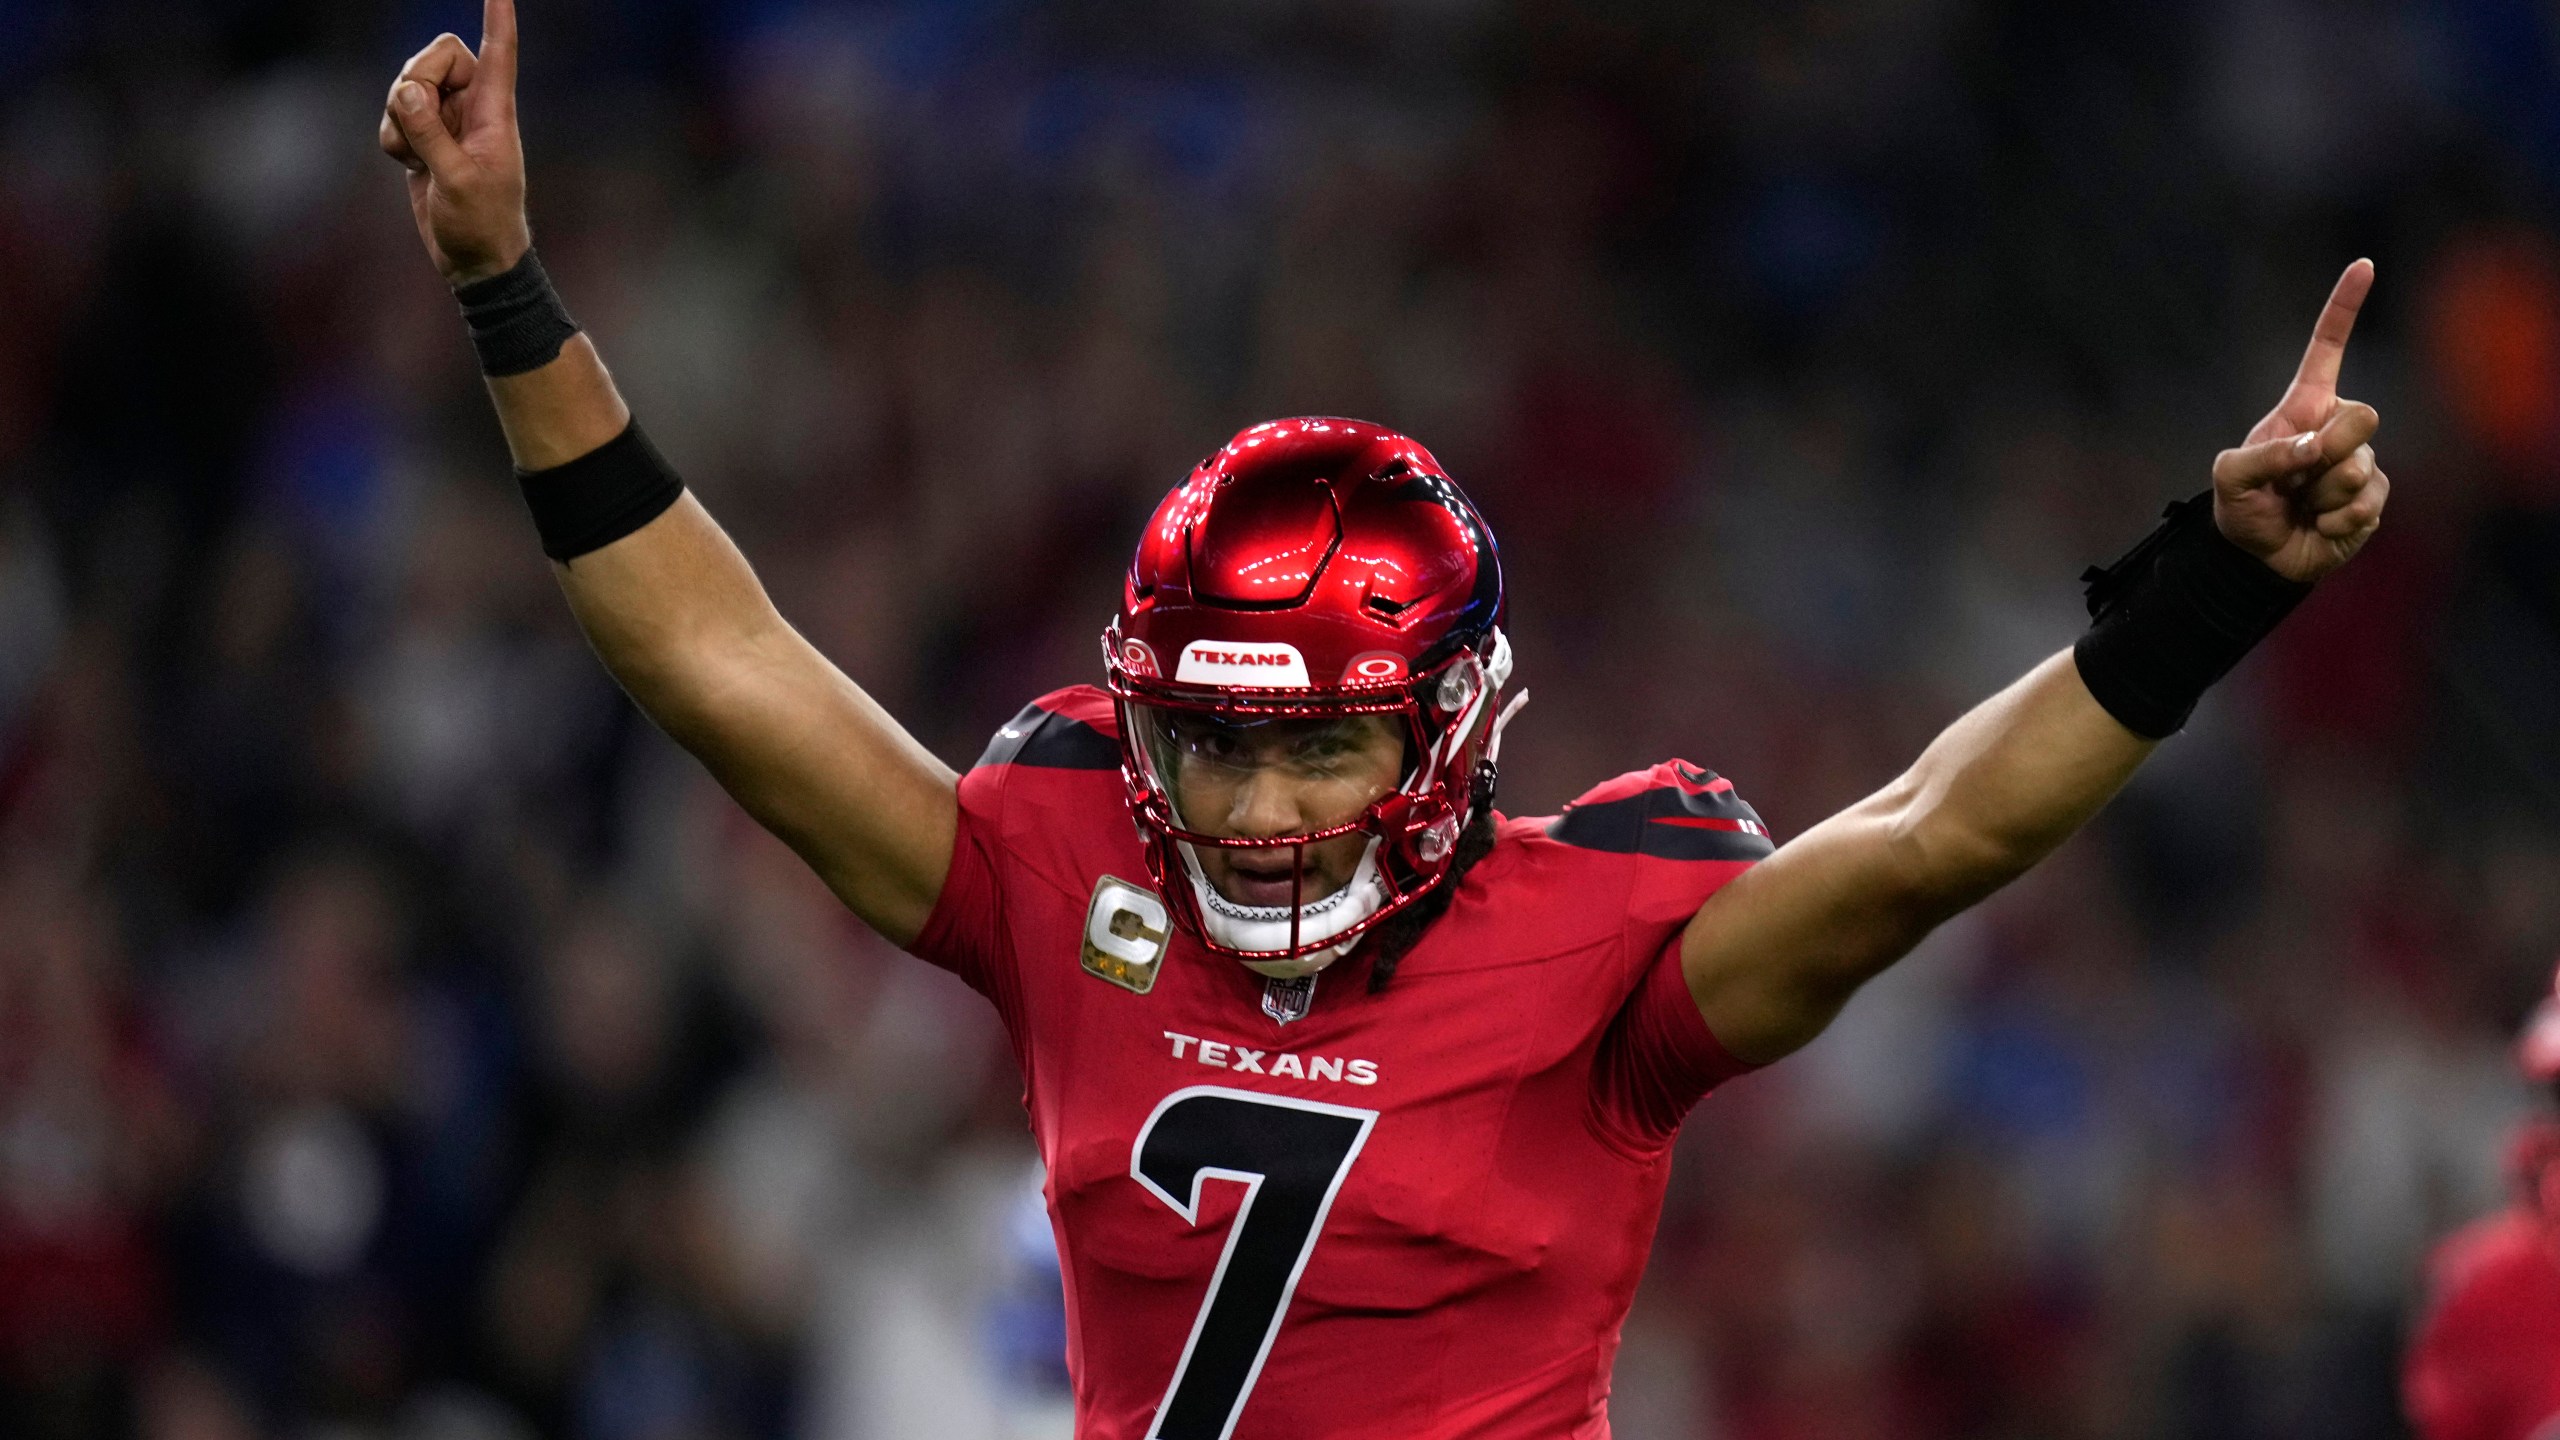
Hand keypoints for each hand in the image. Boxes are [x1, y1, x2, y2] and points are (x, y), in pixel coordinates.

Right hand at [378, 0, 529, 285]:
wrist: (474, 261)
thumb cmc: (481, 225)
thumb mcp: (457, 182)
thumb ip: (431, 134)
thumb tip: (407, 92)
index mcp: (495, 111)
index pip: (498, 53)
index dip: (498, 18)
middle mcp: (472, 107)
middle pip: (435, 55)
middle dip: (417, 81)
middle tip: (420, 123)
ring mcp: (446, 120)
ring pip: (407, 85)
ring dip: (401, 119)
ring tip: (418, 157)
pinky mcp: (423, 136)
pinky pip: (393, 115)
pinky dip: (392, 138)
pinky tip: (410, 166)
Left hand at [2210, 259, 2389, 582]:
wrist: (2258, 556)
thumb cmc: (2242, 507)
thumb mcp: (2231, 478)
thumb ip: (2266, 456)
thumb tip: (2316, 448)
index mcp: (2303, 407)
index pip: (2327, 348)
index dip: (2344, 307)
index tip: (2364, 264)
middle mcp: (2336, 426)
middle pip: (2364, 415)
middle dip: (2329, 449)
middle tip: (2297, 477)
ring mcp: (2359, 461)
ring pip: (2361, 465)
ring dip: (2323, 494)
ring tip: (2301, 506)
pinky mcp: (2373, 497)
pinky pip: (2367, 502)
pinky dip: (2337, 520)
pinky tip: (2320, 525)